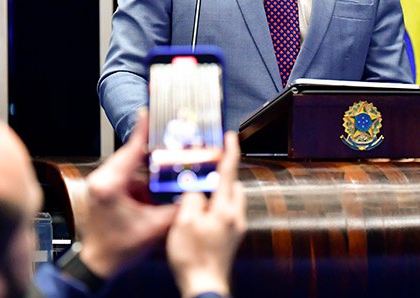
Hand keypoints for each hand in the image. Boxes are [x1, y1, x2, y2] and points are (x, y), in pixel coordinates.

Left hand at [78, 110, 177, 278]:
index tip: (149, 111)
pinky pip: (125, 174)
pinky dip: (140, 173)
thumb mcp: (154, 228)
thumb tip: (196, 192)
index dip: (143, 131)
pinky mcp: (103, 188)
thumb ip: (177, 207)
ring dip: (146, 160)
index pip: (130, 150)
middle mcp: (101, 179)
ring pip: (128, 163)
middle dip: (151, 145)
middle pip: (131, 153)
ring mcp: (100, 183)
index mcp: (110, 185)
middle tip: (169, 132)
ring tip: (166, 153)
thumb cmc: (119, 249)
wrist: (99, 263)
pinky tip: (155, 175)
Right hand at [166, 131, 246, 297]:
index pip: (230, 172)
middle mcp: (235, 216)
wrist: (203, 287)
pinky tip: (200, 213)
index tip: (231, 137)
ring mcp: (235, 228)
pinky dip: (216, 206)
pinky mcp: (231, 238)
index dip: (230, 151)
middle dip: (222, 173)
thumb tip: (195, 187)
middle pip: (233, 185)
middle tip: (206, 166)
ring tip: (199, 190)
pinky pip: (227, 213)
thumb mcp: (183, 221)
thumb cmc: (193, 257)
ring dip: (219, 191)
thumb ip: (191, 197)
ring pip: (231, 199)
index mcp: (225, 208)